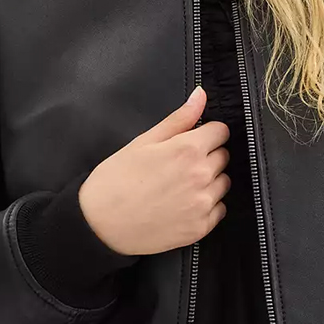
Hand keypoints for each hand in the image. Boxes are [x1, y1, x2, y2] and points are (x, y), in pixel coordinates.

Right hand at [78, 86, 231, 256]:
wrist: (99, 225)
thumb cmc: (116, 180)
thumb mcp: (144, 141)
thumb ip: (178, 118)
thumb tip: (201, 95)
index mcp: (188, 149)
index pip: (221, 131)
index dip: (207, 133)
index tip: (194, 140)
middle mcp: (201, 176)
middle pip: (223, 156)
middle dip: (207, 156)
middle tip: (179, 165)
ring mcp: (202, 204)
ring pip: (223, 183)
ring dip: (210, 181)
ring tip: (180, 186)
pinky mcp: (201, 228)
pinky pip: (219, 210)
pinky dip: (207, 206)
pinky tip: (182, 205)